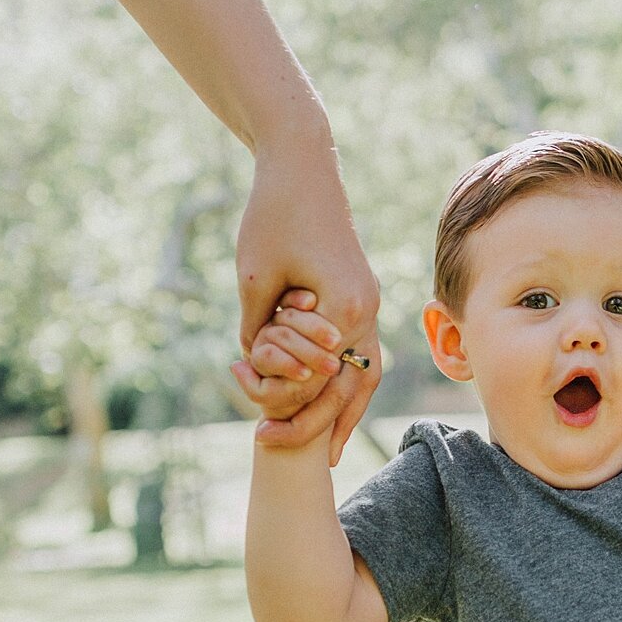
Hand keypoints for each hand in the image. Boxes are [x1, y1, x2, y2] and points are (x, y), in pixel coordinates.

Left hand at [234, 143, 381, 463]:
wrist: (303, 166)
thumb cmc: (273, 214)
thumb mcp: (252, 278)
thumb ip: (257, 330)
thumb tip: (257, 366)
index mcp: (344, 308)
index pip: (320, 380)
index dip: (289, 409)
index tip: (259, 433)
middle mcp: (367, 310)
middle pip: (352, 388)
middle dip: (322, 425)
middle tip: (293, 456)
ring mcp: (369, 303)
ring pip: (365, 375)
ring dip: (346, 413)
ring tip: (329, 450)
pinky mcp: (361, 295)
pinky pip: (362, 352)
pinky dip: (349, 382)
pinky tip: (334, 401)